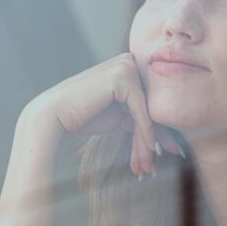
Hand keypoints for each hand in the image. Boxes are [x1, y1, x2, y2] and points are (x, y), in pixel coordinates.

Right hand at [28, 53, 184, 176]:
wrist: (53, 116)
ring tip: (153, 164)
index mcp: (127, 66)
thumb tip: (167, 134)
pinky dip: (146, 131)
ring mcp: (126, 66)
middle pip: (151, 104)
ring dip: (151, 139)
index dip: (159, 127)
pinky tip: (151, 149)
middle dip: (158, 135)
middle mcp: (129, 61)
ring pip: (148, 109)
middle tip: (173, 156)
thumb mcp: (119, 117)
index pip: (149, 100)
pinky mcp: (122, 77)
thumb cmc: (83, 116)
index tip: (172, 150)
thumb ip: (139, 117)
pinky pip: (141, 109)